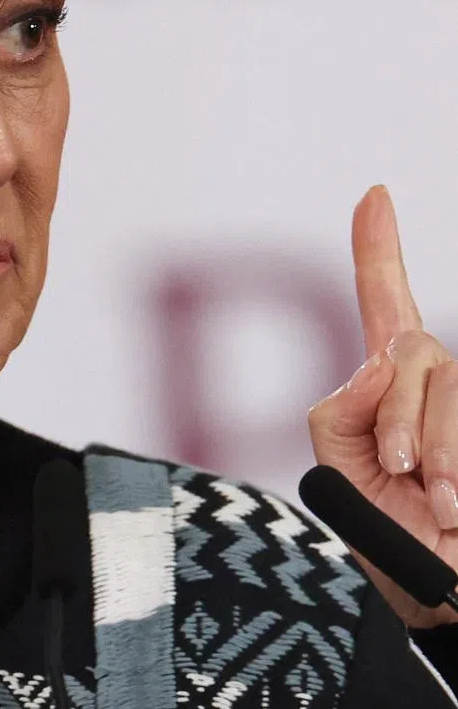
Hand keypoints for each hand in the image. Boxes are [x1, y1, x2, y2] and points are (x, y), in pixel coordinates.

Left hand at [308, 184, 457, 628]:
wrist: (441, 592)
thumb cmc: (385, 530)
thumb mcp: (338, 470)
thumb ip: (342, 411)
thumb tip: (377, 361)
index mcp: (385, 382)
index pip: (381, 301)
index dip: (377, 247)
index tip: (373, 193)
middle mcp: (433, 380)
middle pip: (413, 351)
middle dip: (402, 416)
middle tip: (399, 474)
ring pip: (449, 384)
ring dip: (436, 449)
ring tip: (437, 503)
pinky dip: (457, 466)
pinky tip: (456, 506)